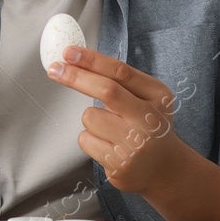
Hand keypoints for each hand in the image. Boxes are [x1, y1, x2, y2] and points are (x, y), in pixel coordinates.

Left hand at [47, 45, 191, 193]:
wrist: (164, 168)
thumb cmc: (148, 124)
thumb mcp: (147, 97)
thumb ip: (120, 81)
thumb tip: (75, 61)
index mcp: (158, 96)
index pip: (121, 72)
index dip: (91, 60)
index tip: (68, 52)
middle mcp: (150, 120)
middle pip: (106, 90)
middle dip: (76, 77)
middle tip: (54, 69)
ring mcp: (135, 145)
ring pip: (90, 117)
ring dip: (91, 119)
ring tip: (109, 129)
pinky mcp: (119, 165)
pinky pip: (86, 140)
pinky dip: (90, 139)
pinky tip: (108, 145)